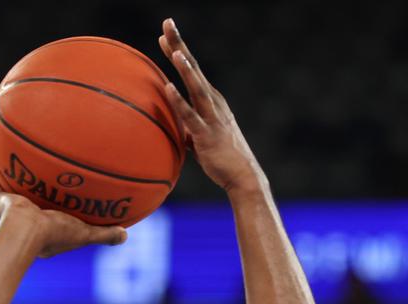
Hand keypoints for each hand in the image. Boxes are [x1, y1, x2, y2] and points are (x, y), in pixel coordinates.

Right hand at [0, 168, 126, 257]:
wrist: (26, 230)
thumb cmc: (55, 234)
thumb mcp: (85, 234)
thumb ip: (104, 234)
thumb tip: (126, 235)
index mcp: (46, 234)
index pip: (55, 222)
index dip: (62, 217)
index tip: (68, 207)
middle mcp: (29, 223)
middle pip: (36, 206)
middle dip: (40, 196)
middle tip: (46, 183)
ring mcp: (15, 212)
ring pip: (16, 195)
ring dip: (18, 183)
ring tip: (22, 167)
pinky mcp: (3, 202)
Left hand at [159, 19, 265, 194]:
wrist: (242, 176)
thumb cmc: (220, 159)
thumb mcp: (199, 139)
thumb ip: (187, 128)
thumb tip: (174, 126)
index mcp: (211, 101)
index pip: (192, 71)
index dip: (178, 52)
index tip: (165, 34)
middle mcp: (212, 103)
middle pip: (193, 69)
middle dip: (179, 46)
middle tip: (167, 23)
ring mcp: (211, 118)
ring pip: (196, 88)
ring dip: (185, 69)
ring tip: (175, 51)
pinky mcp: (206, 135)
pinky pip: (190, 116)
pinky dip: (179, 101)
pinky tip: (168, 88)